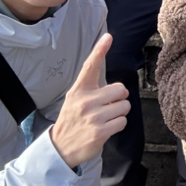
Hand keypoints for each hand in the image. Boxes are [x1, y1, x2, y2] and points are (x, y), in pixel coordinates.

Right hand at [49, 34, 129, 167]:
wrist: (60, 147)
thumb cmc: (72, 120)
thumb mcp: (75, 99)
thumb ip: (93, 90)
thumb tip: (120, 88)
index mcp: (79, 90)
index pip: (90, 66)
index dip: (99, 50)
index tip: (108, 37)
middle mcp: (85, 101)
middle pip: (120, 90)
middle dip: (119, 99)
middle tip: (108, 106)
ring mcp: (93, 117)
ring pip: (124, 106)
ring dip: (119, 113)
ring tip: (105, 119)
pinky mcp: (100, 132)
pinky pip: (122, 121)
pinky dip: (118, 125)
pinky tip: (106, 128)